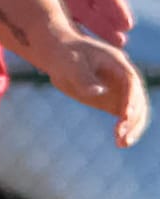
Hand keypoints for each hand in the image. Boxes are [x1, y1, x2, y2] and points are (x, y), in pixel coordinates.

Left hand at [32, 0, 133, 45]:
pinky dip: (63, 39)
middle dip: (108, 31)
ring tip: (97, 51)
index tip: (125, 23)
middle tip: (118, 42)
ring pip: (80, 30)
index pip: (108, 1)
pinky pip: (55, 31)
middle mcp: (78, 2)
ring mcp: (60, 11)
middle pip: (98, 20)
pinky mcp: (42, 18)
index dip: (117, 12)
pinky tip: (66, 49)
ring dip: (89, 40)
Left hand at [43, 32, 150, 147]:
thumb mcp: (70, 62)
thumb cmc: (64, 55)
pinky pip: (125, 119)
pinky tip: (120, 143)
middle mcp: (125, 79)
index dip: (131, 99)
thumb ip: (83, 77)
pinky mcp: (114, 103)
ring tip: (122, 143)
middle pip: (138, 100)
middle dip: (133, 118)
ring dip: (132, 128)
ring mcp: (121, 92)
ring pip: (136, 113)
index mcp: (117, 63)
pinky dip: (125, 130)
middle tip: (121, 134)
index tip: (125, 114)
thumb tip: (99, 91)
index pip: (130, 82)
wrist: (59, 56)